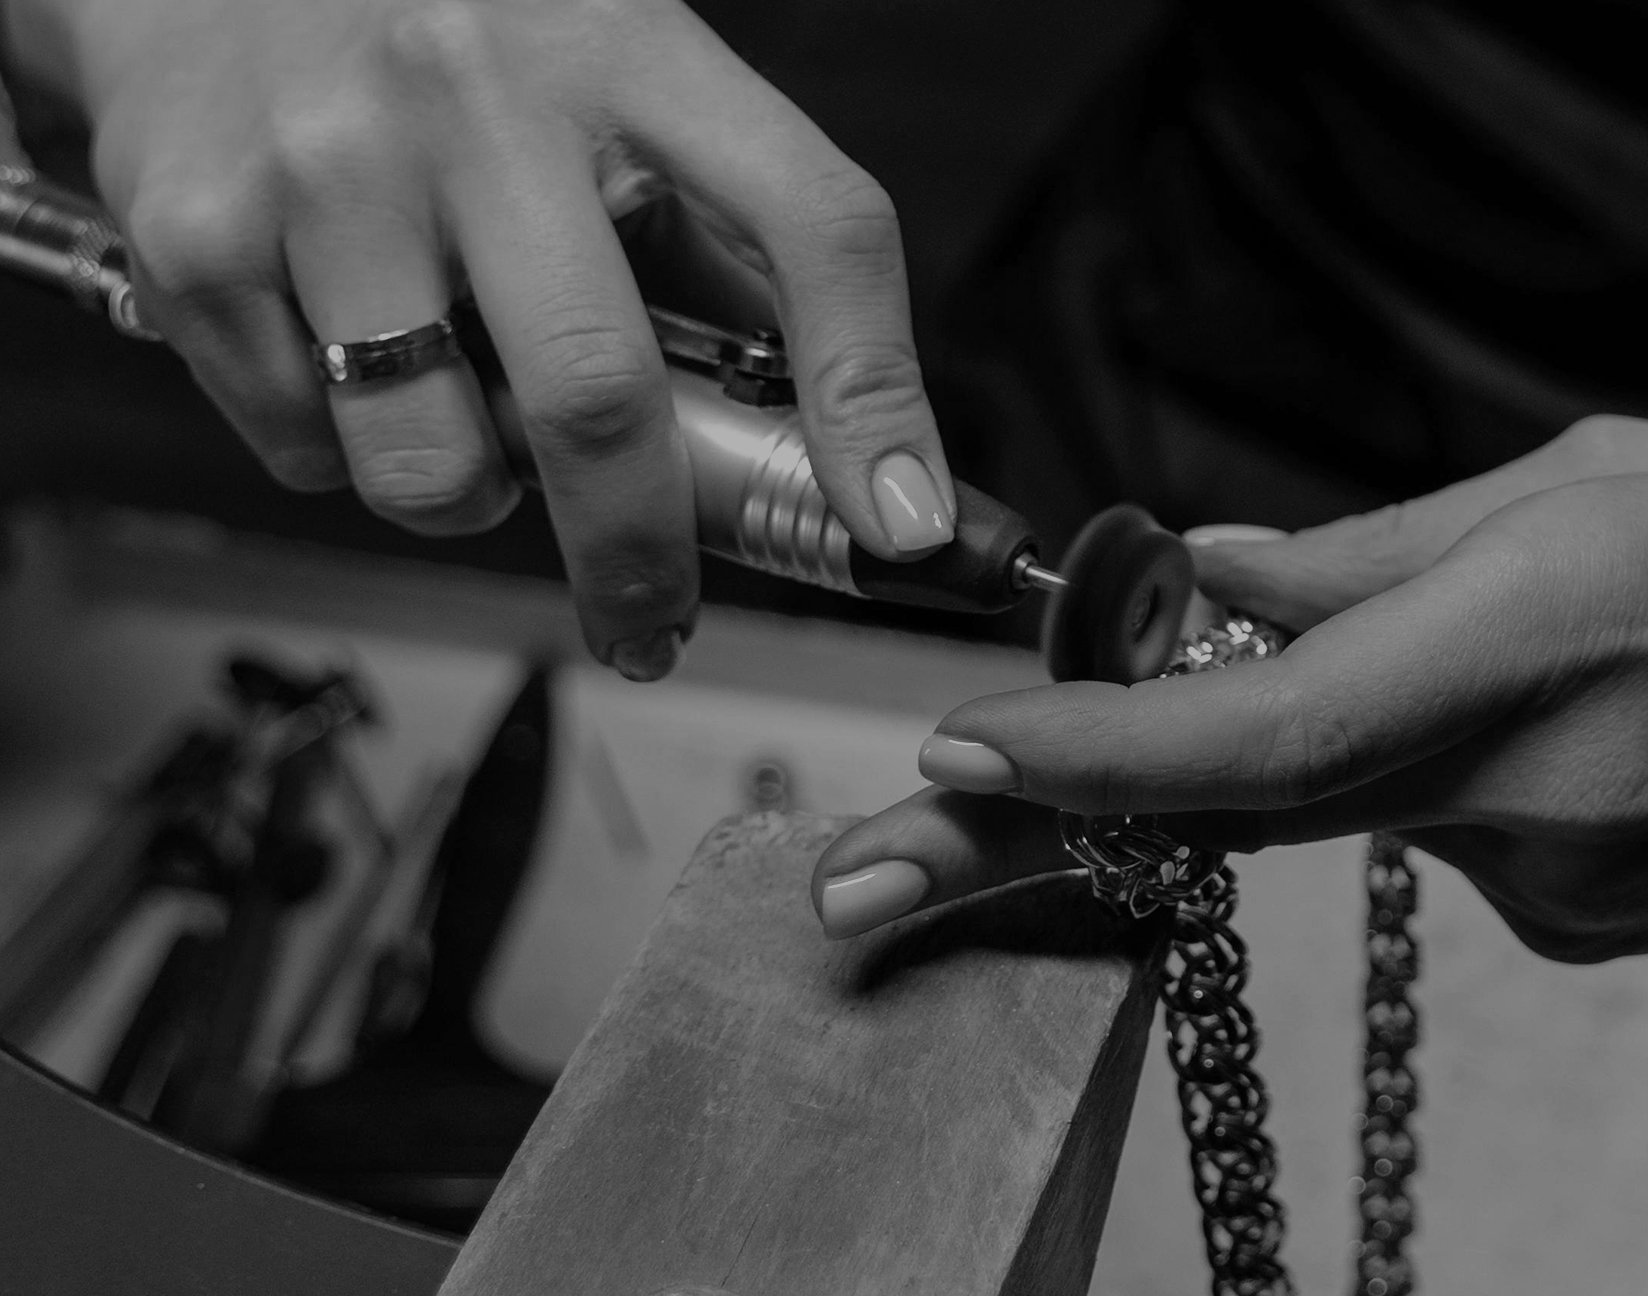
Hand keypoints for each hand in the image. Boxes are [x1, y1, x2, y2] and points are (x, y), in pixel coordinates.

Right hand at [5, 0, 953, 677]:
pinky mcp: (195, 230)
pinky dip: (340, 448)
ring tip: (455, 413)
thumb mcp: (613, 74)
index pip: (812, 222)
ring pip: (432, 462)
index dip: (875, 393)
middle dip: (639, 557)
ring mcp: (329, 164)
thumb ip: (715, 230)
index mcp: (632, 51)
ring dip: (466, 495)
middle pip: (598, 397)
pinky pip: (305, 444)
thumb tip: (833, 437)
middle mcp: (478, 96)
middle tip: (650, 621)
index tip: (903, 525)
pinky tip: (340, 348)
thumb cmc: (453, 36)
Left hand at [811, 418, 1647, 955]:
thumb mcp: (1604, 478)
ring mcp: (1554, 888)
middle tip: (868, 868)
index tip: (955, 752)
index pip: (1268, 734)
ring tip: (1558, 647)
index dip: (1094, 757)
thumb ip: (1383, 547)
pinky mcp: (1579, 937)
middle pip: (1245, 806)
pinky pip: (1446, 837)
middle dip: (1052, 824)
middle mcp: (1532, 788)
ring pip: (1361, 800)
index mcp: (1542, 630)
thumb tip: (1216, 577)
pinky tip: (1595, 720)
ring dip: (1341, 735)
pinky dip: (1443, 772)